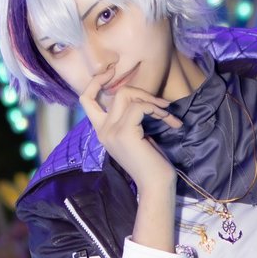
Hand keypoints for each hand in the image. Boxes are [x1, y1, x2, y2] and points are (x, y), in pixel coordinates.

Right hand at [79, 67, 179, 190]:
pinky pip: (139, 107)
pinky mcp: (124, 133)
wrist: (155, 185)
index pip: (86, 99)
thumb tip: (140, 98)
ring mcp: (111, 131)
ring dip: (153, 101)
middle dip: (142, 92)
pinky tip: (170, 121)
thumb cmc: (151, 163)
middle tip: (162, 105)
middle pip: (116, 93)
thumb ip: (131, 118)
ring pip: (127, 95)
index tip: (111, 71)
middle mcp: (102, 130)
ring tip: (168, 115)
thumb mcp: (137, 135)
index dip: (96, 82)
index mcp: (102, 130)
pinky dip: (157, 110)